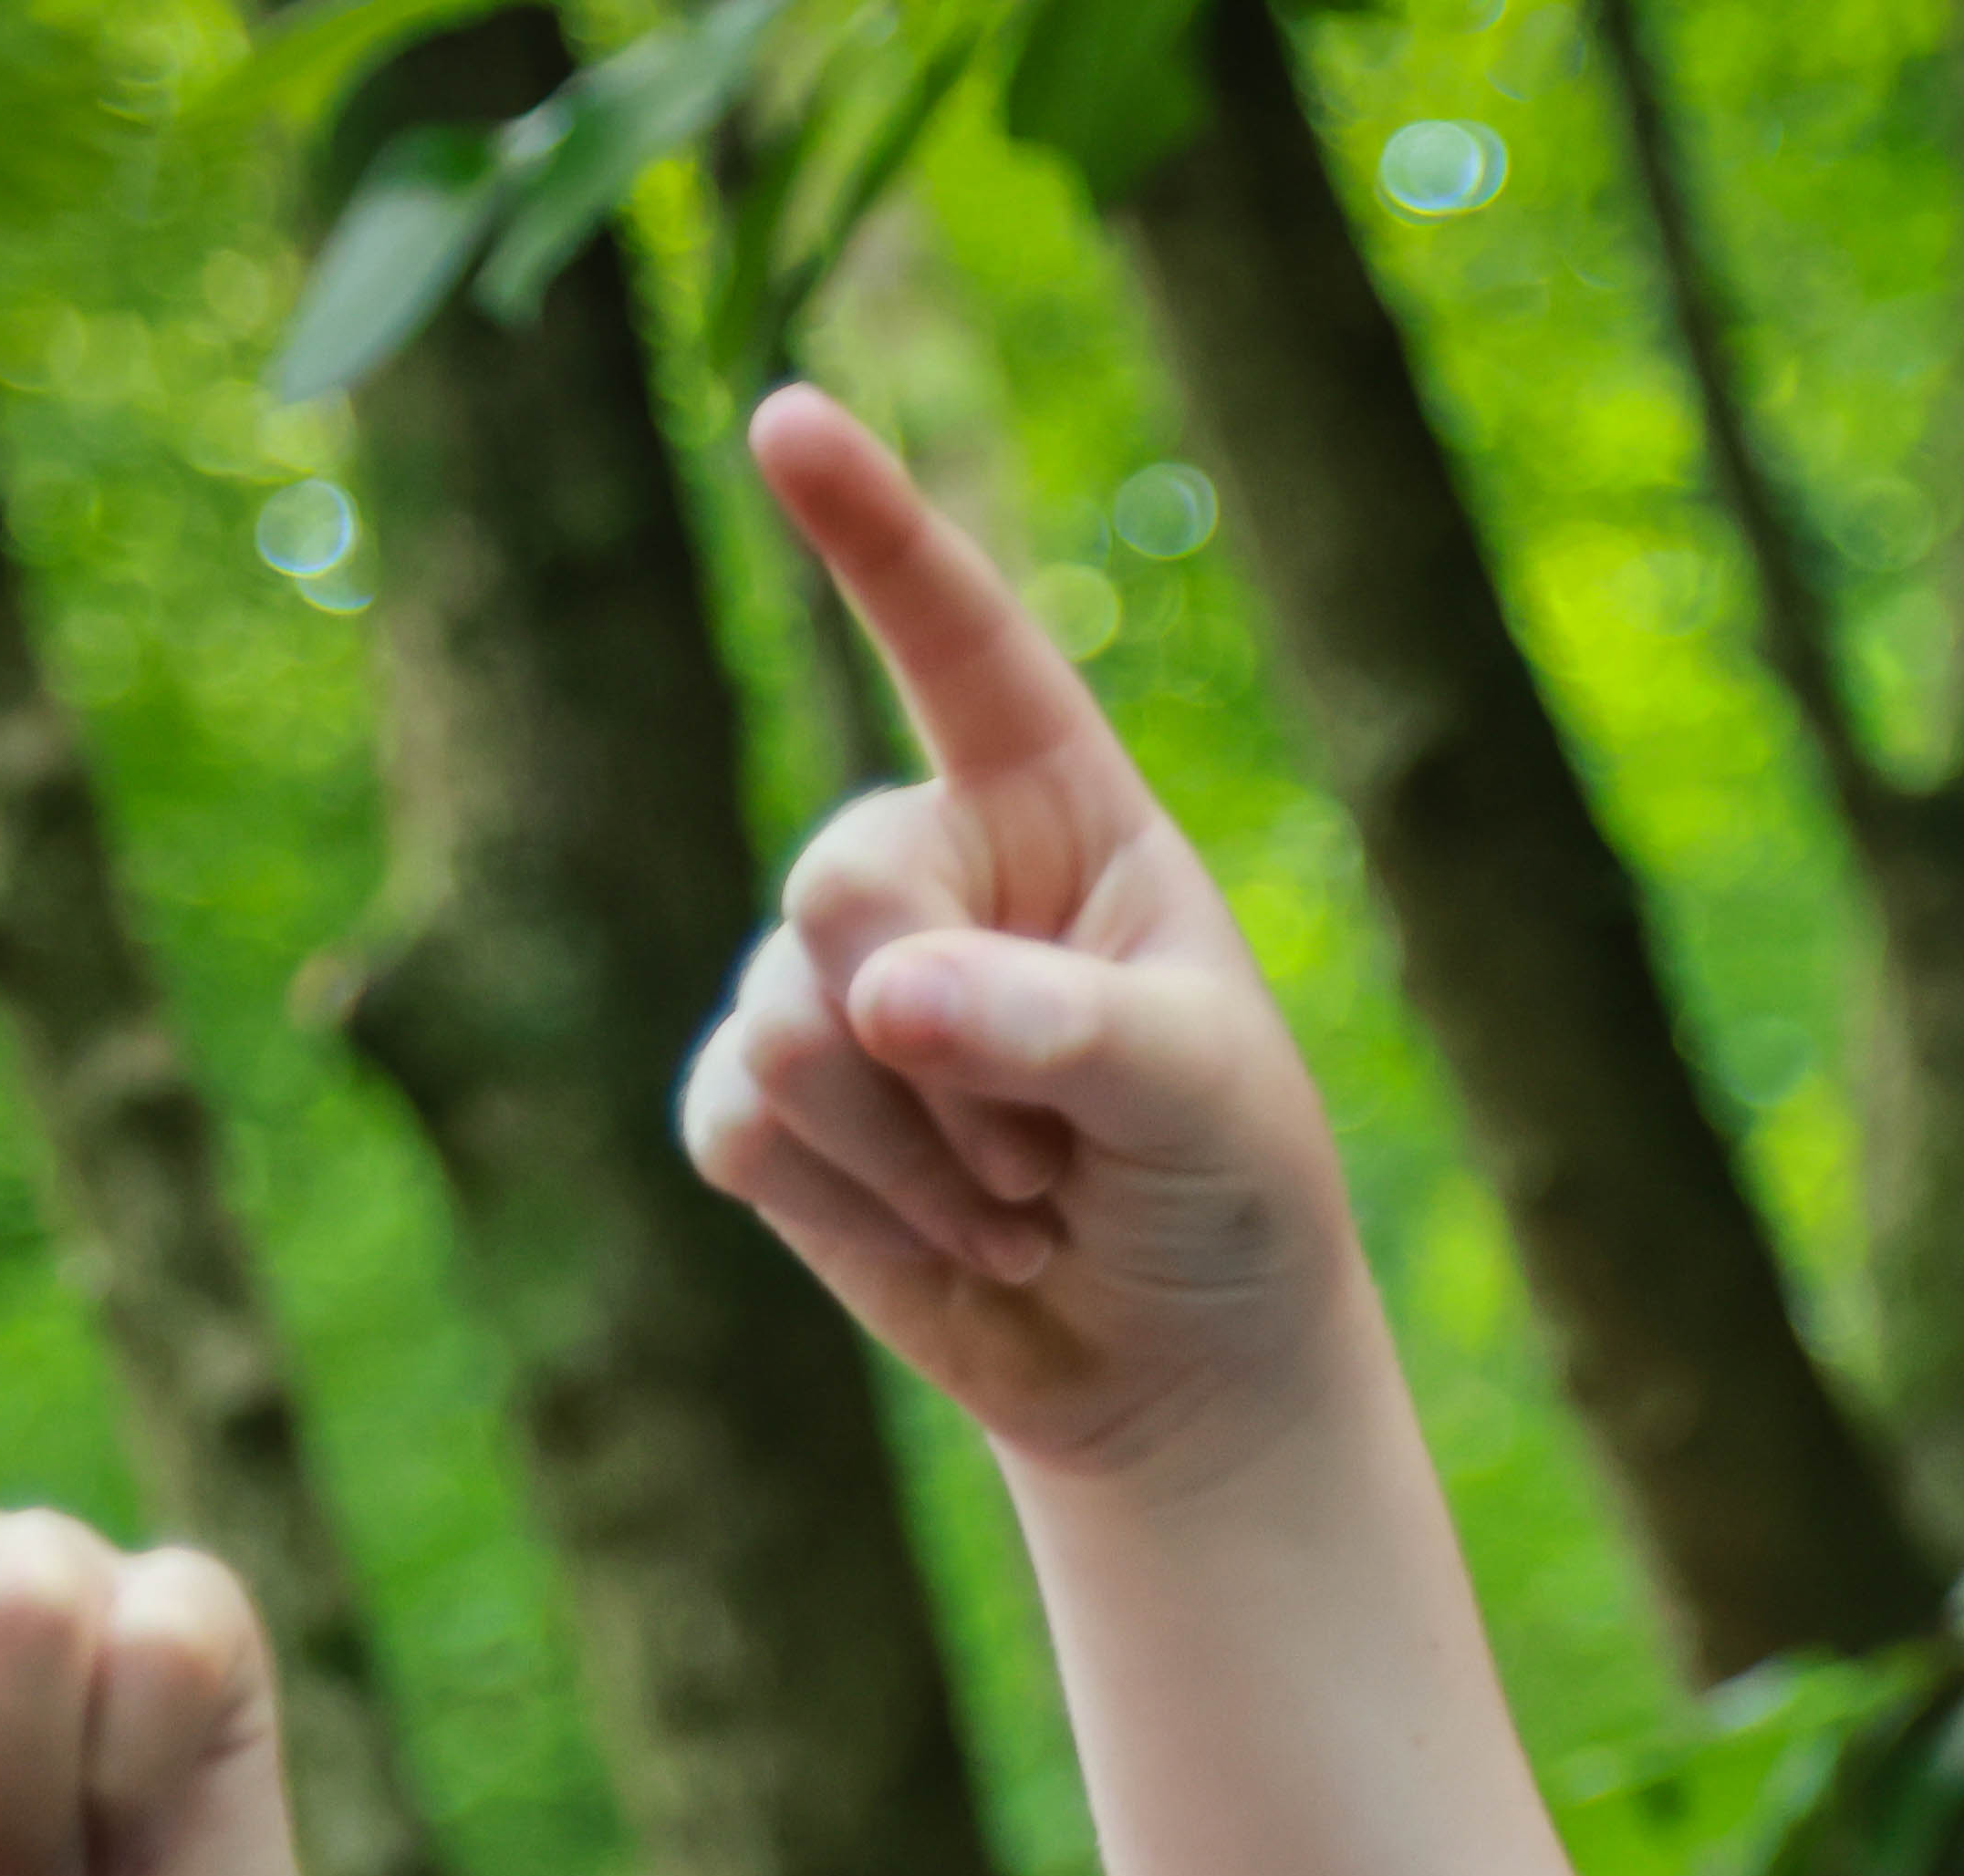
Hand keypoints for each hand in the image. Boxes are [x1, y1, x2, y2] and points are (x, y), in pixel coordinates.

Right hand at [680, 389, 1363, 1473]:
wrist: (1176, 1366)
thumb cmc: (1226, 1191)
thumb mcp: (1202, 1096)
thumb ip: (1060, 1025)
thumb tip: (878, 1000)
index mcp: (1054, 805)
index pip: (956, 643)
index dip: (872, 529)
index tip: (787, 421)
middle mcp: (929, 866)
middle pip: (835, 890)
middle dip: (941, 1052)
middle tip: (1059, 1150)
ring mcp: (827, 982)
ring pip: (786, 1034)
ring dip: (918, 1163)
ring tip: (1025, 1202)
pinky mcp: (761, 1106)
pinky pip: (737, 1126)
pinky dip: (857, 1214)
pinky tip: (950, 1244)